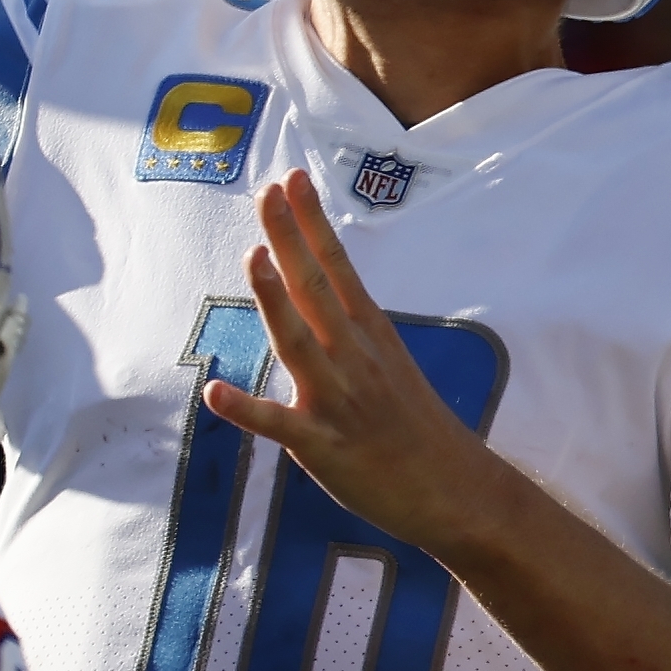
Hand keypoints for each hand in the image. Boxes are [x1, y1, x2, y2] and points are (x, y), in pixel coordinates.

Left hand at [202, 169, 500, 555]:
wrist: (456, 491)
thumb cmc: (416, 426)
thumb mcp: (388, 360)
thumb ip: (347, 327)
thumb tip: (312, 287)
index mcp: (369, 334)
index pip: (336, 265)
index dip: (312, 222)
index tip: (293, 179)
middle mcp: (354, 357)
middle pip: (316, 289)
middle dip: (290, 239)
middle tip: (268, 192)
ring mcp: (337, 400)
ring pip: (298, 343)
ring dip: (275, 300)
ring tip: (253, 256)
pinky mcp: (321, 446)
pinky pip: (277, 425)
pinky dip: (245, 409)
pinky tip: (213, 392)